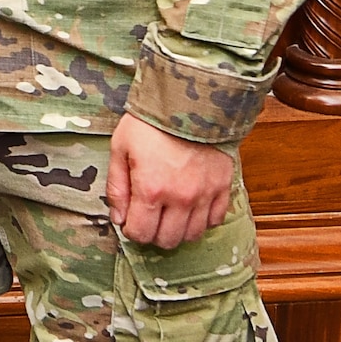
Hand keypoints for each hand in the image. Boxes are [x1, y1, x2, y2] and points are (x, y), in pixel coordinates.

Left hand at [108, 112, 234, 248]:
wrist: (187, 101)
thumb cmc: (149, 123)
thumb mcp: (120, 148)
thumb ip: (117, 187)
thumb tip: (118, 218)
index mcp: (151, 189)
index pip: (141, 233)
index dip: (131, 230)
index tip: (130, 219)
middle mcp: (180, 199)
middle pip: (168, 240)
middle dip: (153, 234)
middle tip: (148, 218)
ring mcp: (205, 195)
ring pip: (192, 235)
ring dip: (178, 230)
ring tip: (168, 213)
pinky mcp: (223, 188)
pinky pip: (215, 220)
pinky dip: (202, 220)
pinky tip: (190, 207)